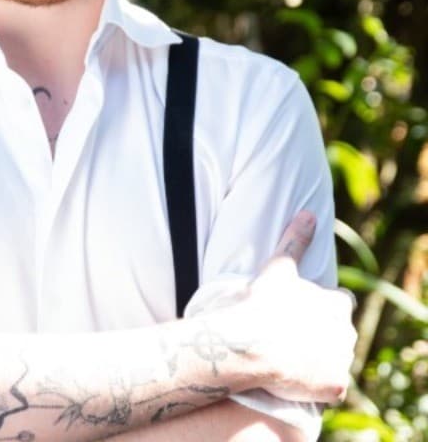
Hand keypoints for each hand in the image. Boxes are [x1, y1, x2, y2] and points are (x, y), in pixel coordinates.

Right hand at [231, 211, 356, 403]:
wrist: (252, 345)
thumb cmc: (263, 304)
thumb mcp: (279, 267)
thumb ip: (296, 240)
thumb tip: (308, 213)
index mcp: (338, 304)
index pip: (341, 302)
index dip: (323, 305)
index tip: (302, 309)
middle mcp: (347, 333)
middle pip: (340, 332)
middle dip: (322, 332)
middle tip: (291, 332)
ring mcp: (341, 362)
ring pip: (335, 358)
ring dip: (320, 357)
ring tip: (290, 354)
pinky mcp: (335, 387)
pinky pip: (330, 386)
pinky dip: (317, 382)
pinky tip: (295, 375)